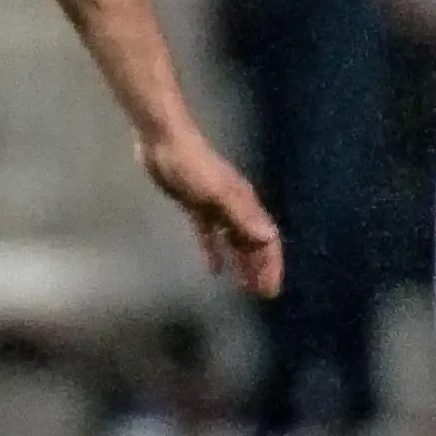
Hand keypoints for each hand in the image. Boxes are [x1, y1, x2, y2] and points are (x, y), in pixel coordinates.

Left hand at [142, 130, 282, 298]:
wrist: (164, 141)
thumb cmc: (192, 166)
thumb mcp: (218, 193)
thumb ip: (242, 215)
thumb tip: (269, 238)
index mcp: (245, 203)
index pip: (266, 239)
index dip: (271, 264)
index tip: (271, 289)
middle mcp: (236, 206)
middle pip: (253, 242)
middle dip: (260, 268)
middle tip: (262, 295)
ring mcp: (216, 206)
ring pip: (234, 240)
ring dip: (242, 262)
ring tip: (244, 286)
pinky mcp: (196, 205)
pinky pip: (209, 234)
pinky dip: (213, 250)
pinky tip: (214, 269)